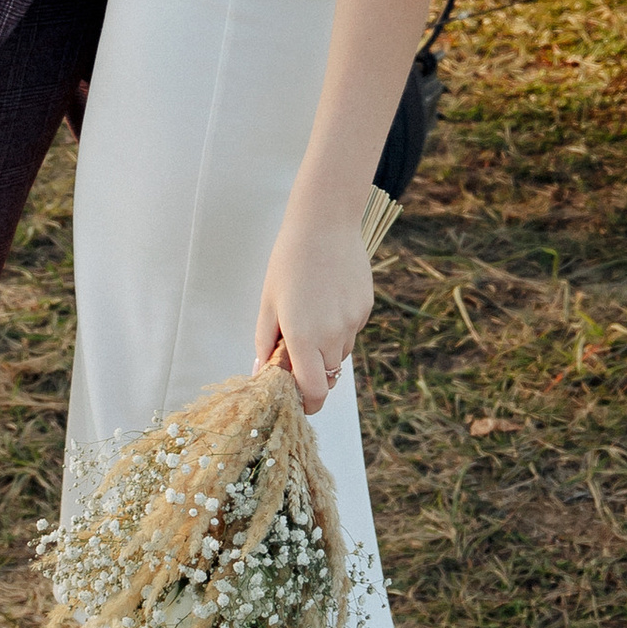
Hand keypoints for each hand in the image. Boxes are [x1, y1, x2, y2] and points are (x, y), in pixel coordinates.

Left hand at [255, 204, 372, 409]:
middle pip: (328, 375)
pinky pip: (352, 330)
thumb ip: (265, 342)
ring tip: (312, 313)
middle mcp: (333, 335)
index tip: (300, 401)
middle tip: (297, 349)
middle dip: (314, 372)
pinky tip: (328, 298)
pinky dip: (339, 326)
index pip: (314, 391)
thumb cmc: (289, 261)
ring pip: (341, 352)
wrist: (325, 224)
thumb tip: (260, 372)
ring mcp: (353, 322)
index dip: (308, 403)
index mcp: (304, 338)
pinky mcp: (366, 308)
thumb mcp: (268, 302)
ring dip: (327, 348)